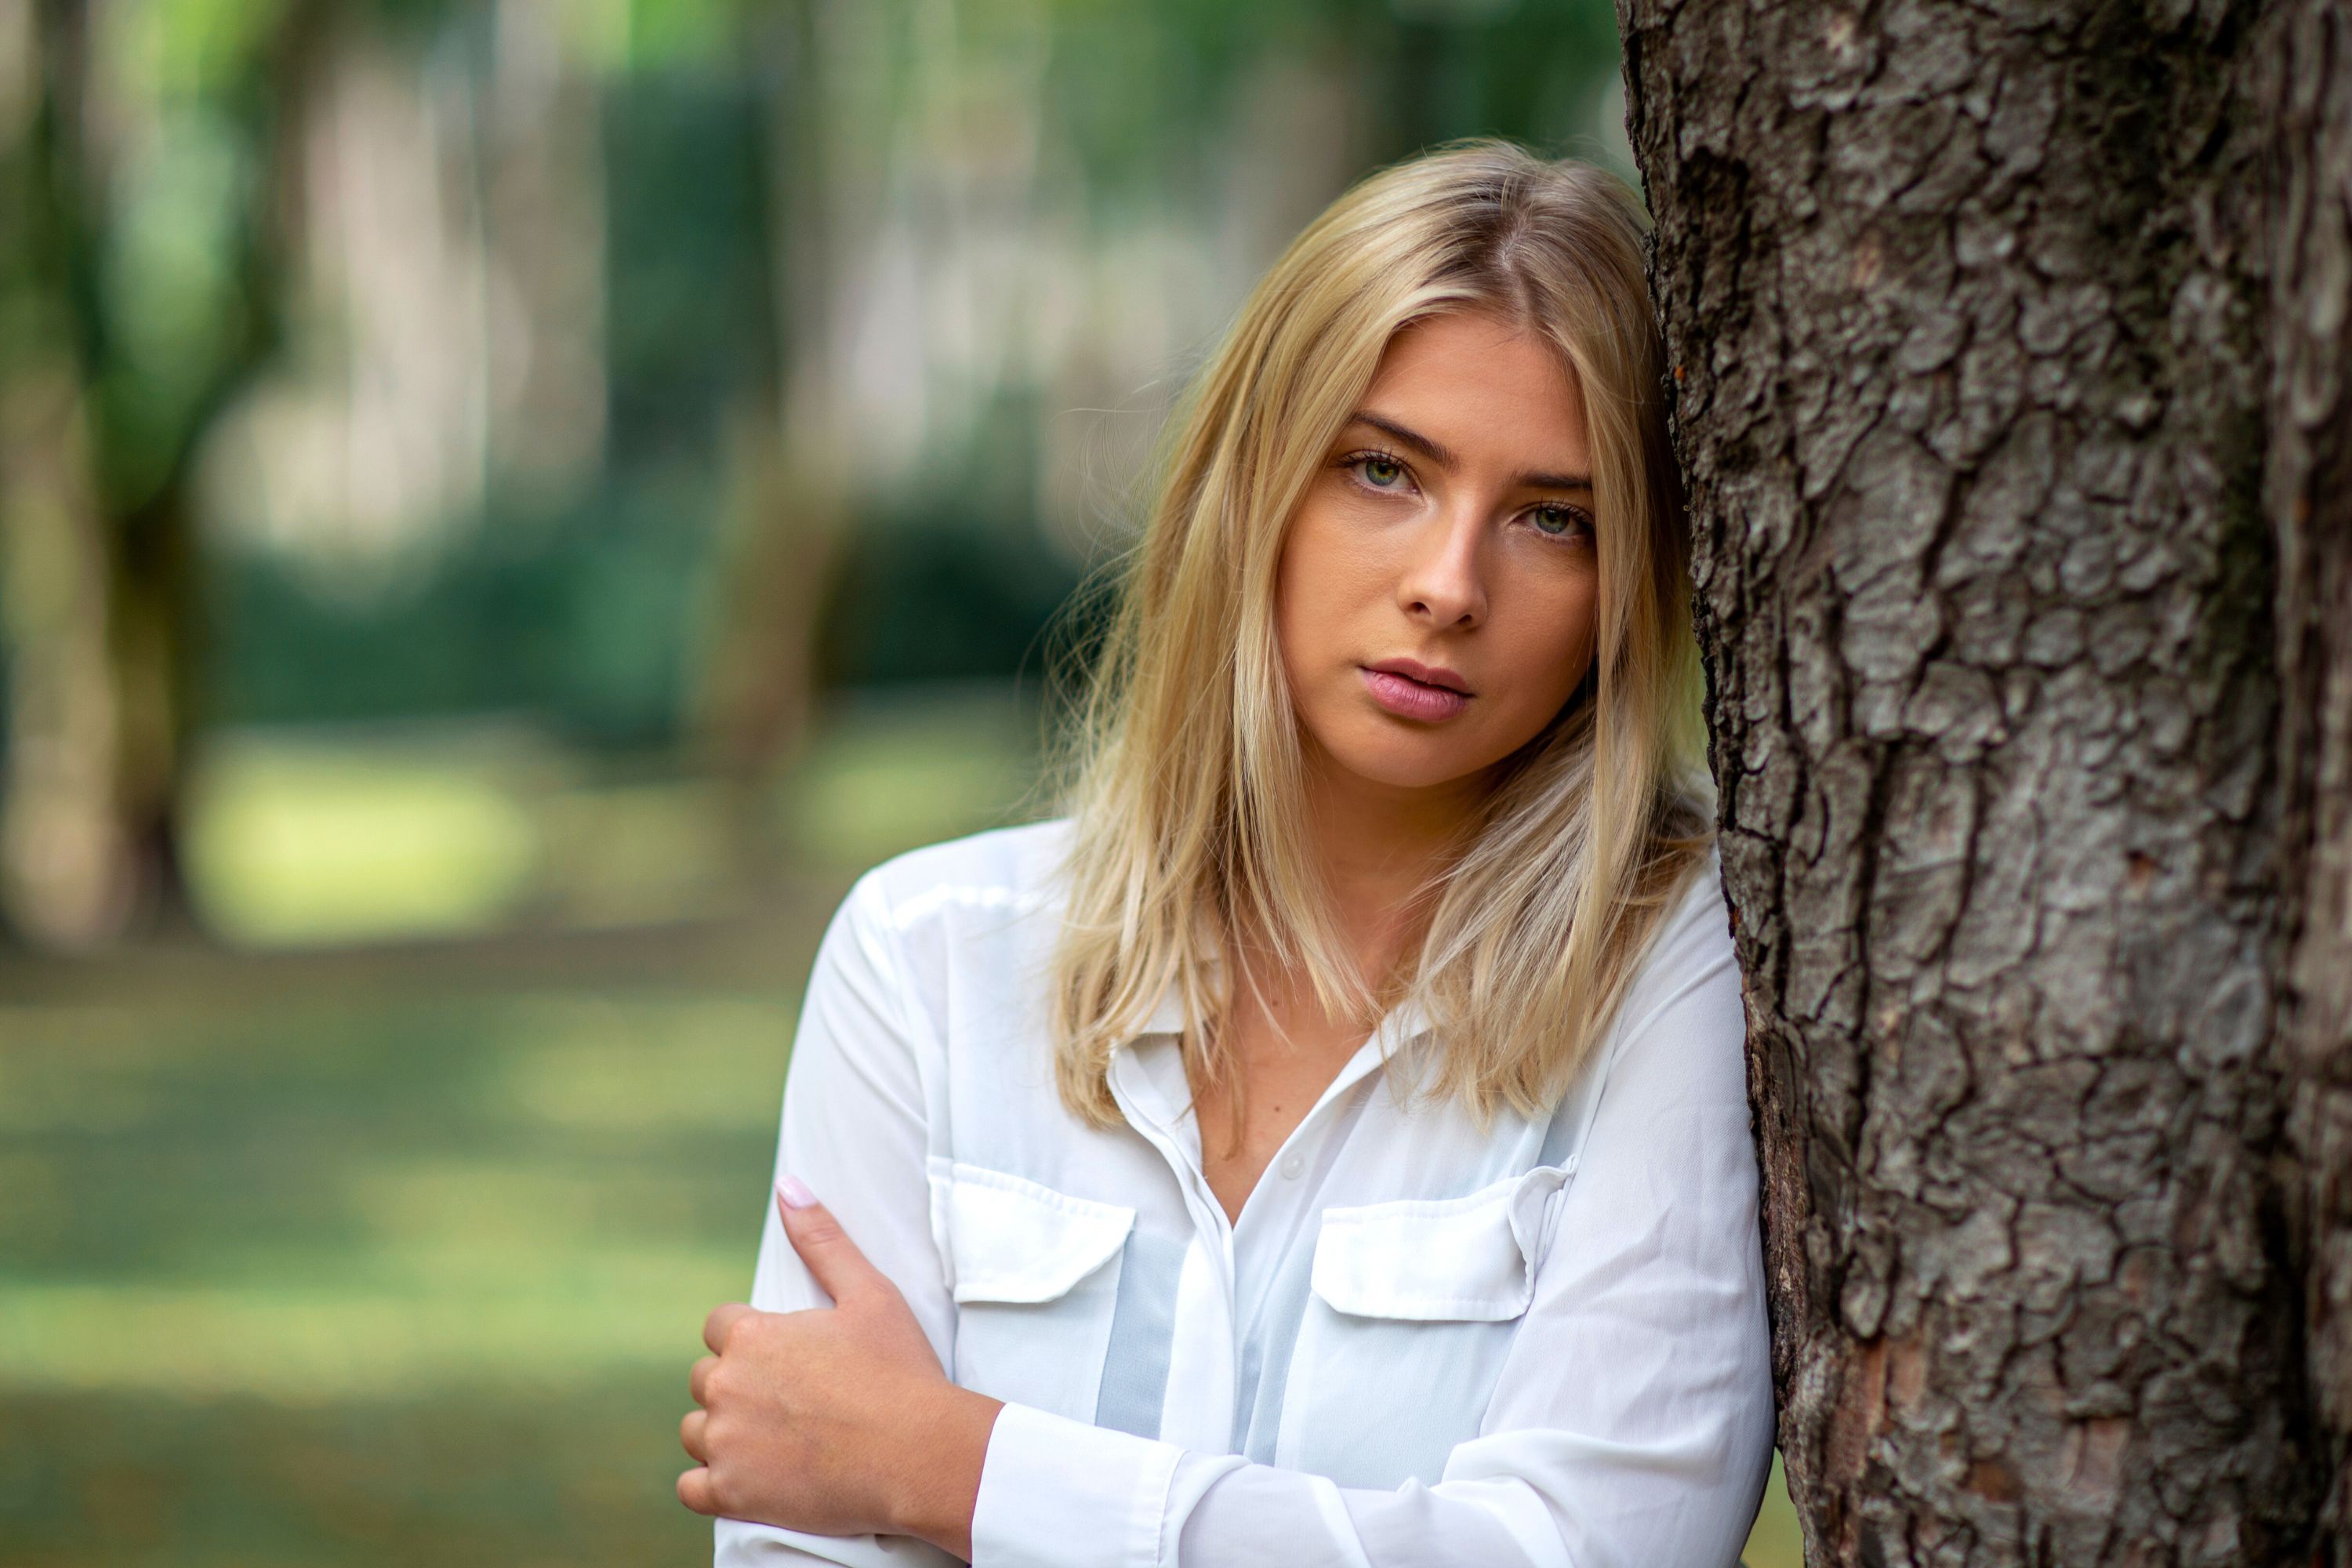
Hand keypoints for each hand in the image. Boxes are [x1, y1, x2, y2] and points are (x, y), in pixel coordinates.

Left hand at [678, 1178, 1002, 1555]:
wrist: (919, 1454)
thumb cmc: (899, 1371)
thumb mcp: (870, 1293)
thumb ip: (822, 1239)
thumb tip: (789, 1185)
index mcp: (752, 1334)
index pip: (719, 1327)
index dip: (751, 1339)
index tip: (786, 1358)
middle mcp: (726, 1386)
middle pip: (705, 1378)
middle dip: (737, 1385)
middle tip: (789, 1400)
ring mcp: (725, 1443)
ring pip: (696, 1431)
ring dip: (722, 1432)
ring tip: (774, 1438)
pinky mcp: (732, 1494)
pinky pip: (691, 1487)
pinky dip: (712, 1483)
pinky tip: (748, 1477)